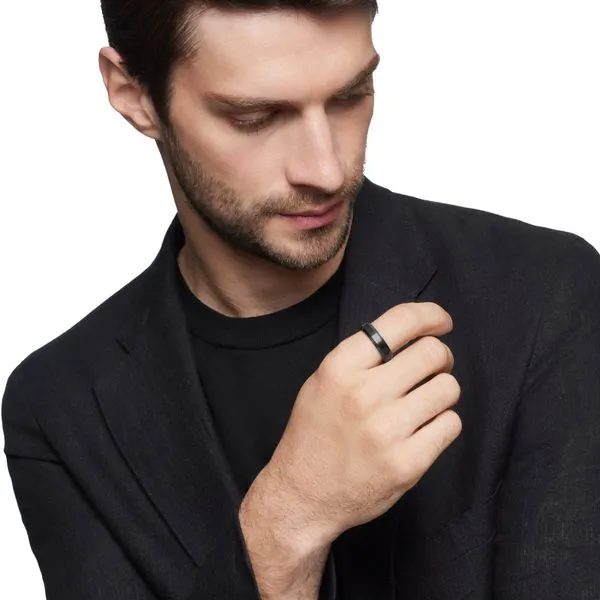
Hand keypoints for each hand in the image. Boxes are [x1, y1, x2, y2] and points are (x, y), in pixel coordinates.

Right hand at [257, 302, 461, 545]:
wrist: (303, 494)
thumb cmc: (315, 433)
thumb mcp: (322, 382)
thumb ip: (362, 357)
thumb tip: (414, 334)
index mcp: (340, 367)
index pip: (400, 321)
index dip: (431, 315)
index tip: (441, 322)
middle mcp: (363, 394)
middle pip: (433, 352)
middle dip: (441, 357)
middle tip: (434, 368)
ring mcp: (387, 430)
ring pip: (448, 388)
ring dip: (441, 392)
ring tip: (423, 403)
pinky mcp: (407, 464)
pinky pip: (451, 424)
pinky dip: (443, 424)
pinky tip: (423, 430)